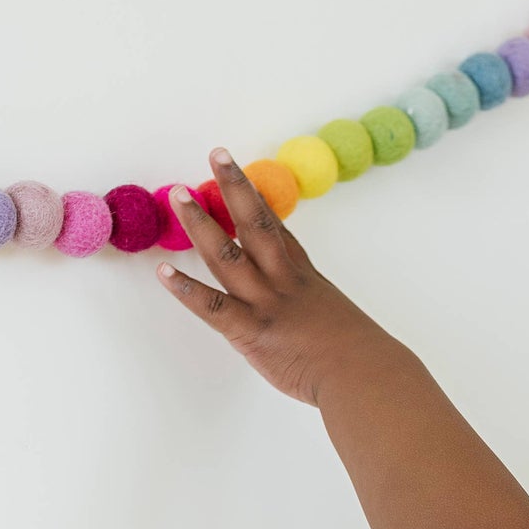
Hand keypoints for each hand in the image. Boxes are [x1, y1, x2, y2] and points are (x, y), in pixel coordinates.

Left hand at [155, 148, 397, 407]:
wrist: (364, 373)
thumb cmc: (358, 358)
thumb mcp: (336, 321)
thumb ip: (311, 314)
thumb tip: (301, 322)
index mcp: (304, 277)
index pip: (278, 229)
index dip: (257, 199)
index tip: (241, 175)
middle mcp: (283, 280)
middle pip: (255, 223)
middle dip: (234, 187)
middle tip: (216, 155)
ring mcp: (266, 302)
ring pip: (227, 255)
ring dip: (200, 224)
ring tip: (179, 196)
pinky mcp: (252, 331)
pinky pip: (214, 306)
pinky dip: (187, 289)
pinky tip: (163, 272)